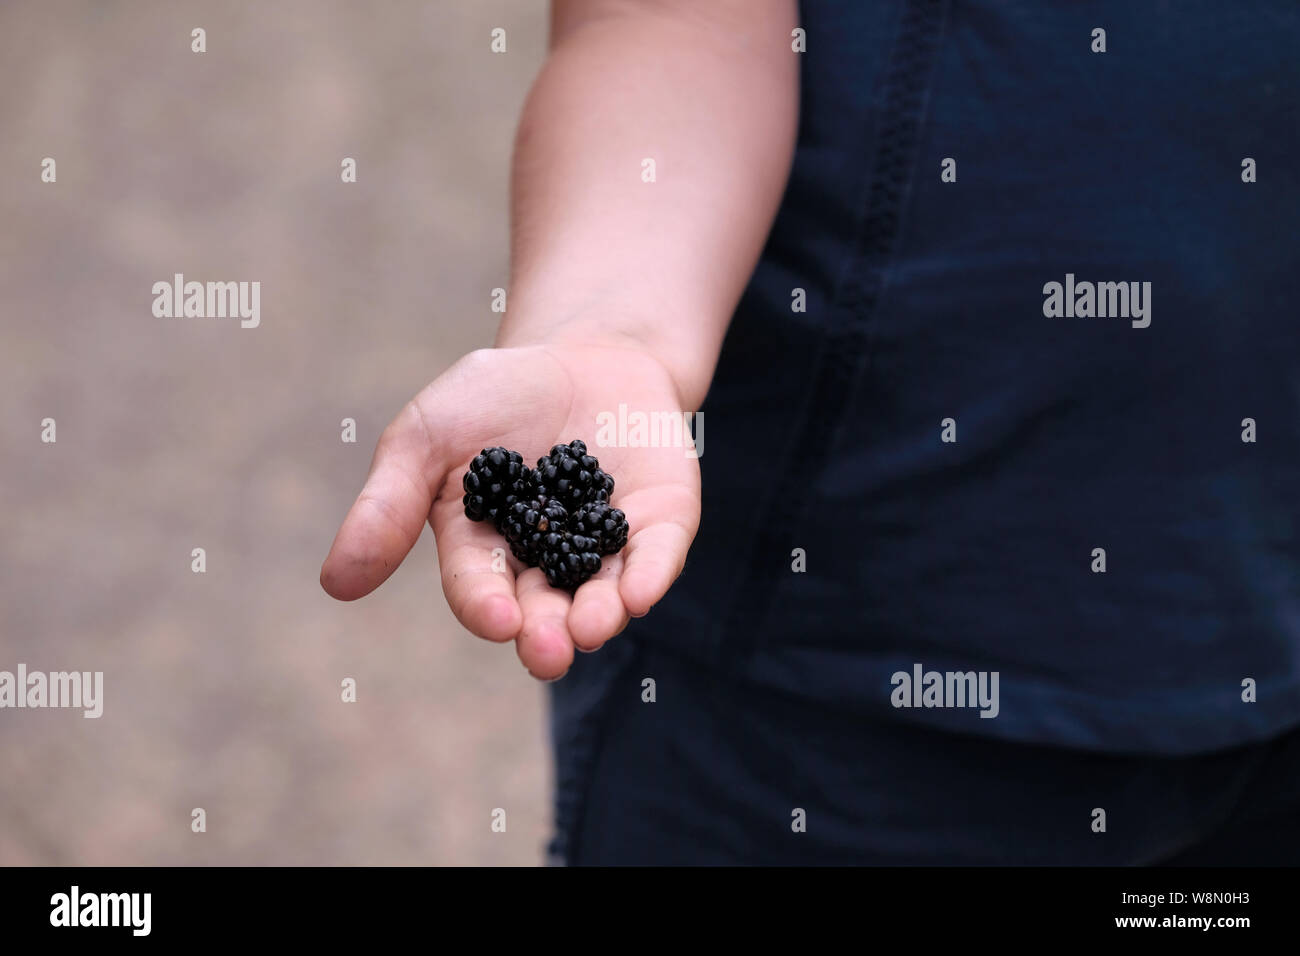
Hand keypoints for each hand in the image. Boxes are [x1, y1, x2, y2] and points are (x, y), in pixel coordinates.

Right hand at [319, 344, 700, 679]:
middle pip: (544, 610)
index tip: (497, 620)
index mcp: (483, 551)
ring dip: (598, 615)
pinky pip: (656, 557)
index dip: (486, 606)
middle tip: (550, 651)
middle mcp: (546, 564)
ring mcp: (606, 548)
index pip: (480, 588)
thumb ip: (388, 505)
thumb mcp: (426, 436)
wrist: (581, 353)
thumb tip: (334, 585)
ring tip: (591, 626)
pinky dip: (650, 574)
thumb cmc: (493, 398)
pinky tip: (641, 590)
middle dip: (546, 633)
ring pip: (602, 595)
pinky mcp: (659, 525)